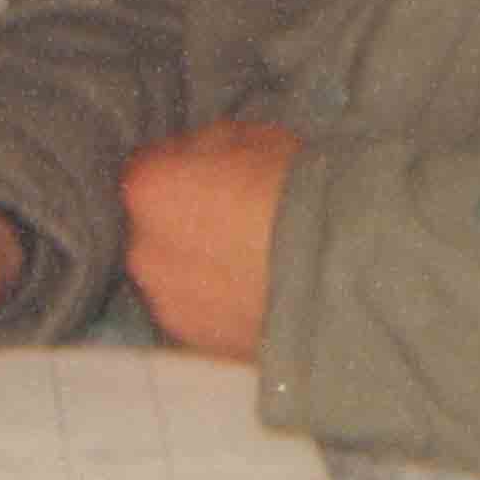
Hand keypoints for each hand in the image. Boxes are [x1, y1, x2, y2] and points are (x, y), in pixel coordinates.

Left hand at [120, 121, 299, 361]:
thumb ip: (205, 148)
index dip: (180, 164)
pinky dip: (214, 300)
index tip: (210, 168)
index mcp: (147, 191)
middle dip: (182, 217)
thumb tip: (195, 161)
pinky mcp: (195, 343)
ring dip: (196, 263)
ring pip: (172, 272)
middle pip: (154, 226)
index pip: (147, 168)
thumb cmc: (293, 190)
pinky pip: (196, 308)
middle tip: (231, 213)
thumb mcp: (250, 136)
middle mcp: (141, 251)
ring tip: (245, 258)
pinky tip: (251, 291)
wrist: (337, 270)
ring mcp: (166, 303)